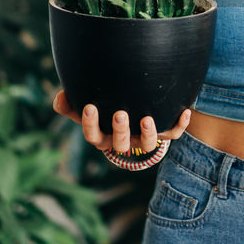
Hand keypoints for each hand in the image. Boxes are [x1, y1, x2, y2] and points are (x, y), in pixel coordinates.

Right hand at [52, 91, 192, 152]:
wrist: (133, 113)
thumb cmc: (104, 109)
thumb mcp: (86, 107)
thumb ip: (70, 103)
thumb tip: (59, 97)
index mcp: (103, 137)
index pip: (93, 136)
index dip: (90, 125)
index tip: (88, 107)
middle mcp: (124, 142)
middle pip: (121, 145)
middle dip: (120, 131)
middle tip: (121, 114)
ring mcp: (144, 139)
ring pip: (148, 145)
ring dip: (149, 134)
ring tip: (148, 120)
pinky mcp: (163, 134)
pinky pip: (173, 134)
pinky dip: (179, 125)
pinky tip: (185, 111)